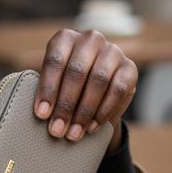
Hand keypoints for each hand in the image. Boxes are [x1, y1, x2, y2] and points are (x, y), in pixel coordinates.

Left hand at [32, 29, 137, 151]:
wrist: (97, 92)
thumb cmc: (67, 88)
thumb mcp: (54, 85)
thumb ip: (47, 93)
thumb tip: (42, 114)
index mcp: (65, 39)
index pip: (55, 61)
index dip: (48, 89)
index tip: (41, 115)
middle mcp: (90, 40)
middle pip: (76, 71)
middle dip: (65, 105)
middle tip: (57, 130)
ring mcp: (112, 51)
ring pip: (98, 80)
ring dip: (84, 111)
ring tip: (74, 133)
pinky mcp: (130, 68)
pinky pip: (118, 89)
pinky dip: (104, 111)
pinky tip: (92, 127)